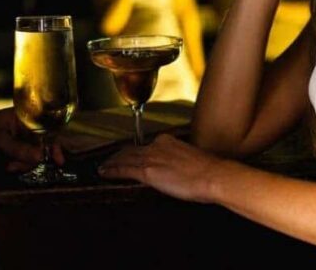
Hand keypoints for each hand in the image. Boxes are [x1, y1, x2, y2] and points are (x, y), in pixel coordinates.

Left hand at [0, 107, 64, 171]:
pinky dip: (17, 165)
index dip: (55, 145)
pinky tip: (7, 165)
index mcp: (25, 118)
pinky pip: (24, 160)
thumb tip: (40, 157)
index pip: (47, 129)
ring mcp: (22, 140)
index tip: (58, 160)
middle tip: (16, 166)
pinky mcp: (16, 150)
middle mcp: (27, 128)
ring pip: (32, 156)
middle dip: (31, 159)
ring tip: (7, 165)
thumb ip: (18, 148)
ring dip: (22, 164)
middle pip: (41, 147)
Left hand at [97, 133, 217, 202]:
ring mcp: (151, 157)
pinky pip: (125, 169)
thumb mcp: (189, 159)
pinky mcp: (148, 171)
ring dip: (111, 163)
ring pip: (124, 158)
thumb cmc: (207, 171)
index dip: (132, 151)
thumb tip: (173, 169)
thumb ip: (177, 160)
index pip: (144, 145)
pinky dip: (112, 170)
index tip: (126, 154)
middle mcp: (156, 145)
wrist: (212, 175)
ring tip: (102, 167)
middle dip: (118, 155)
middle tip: (107, 160)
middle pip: (131, 150)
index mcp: (166, 141)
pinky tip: (104, 173)